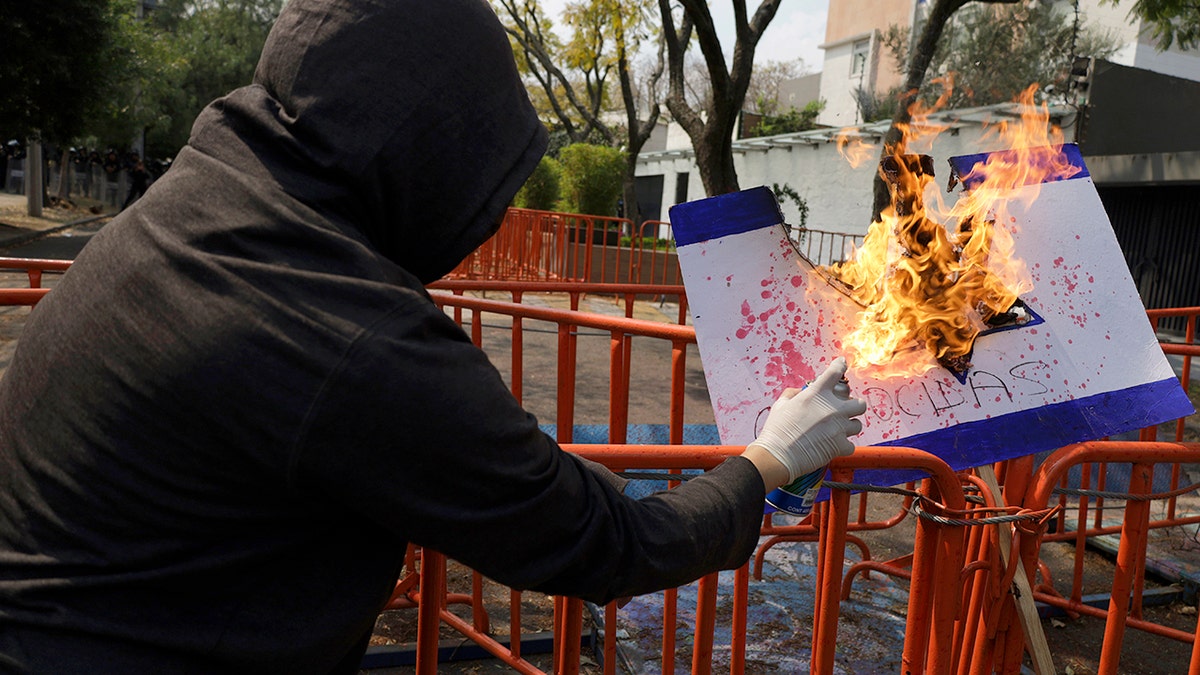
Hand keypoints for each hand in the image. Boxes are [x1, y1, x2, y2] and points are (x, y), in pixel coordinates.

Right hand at [747, 357, 866, 483]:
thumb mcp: (781, 405)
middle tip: (845, 410)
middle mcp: (832, 408)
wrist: (778, 455)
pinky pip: (850, 445)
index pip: (835, 372)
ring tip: (837, 430)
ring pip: (858, 425)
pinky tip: (832, 445)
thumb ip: (793, 394)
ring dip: (849, 427)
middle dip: (855, 405)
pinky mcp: (840, 445)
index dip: (840, 365)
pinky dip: (843, 446)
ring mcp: (838, 427)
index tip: (842, 363)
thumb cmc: (776, 430)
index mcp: (817, 394)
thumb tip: (800, 391)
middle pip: (859, 403)